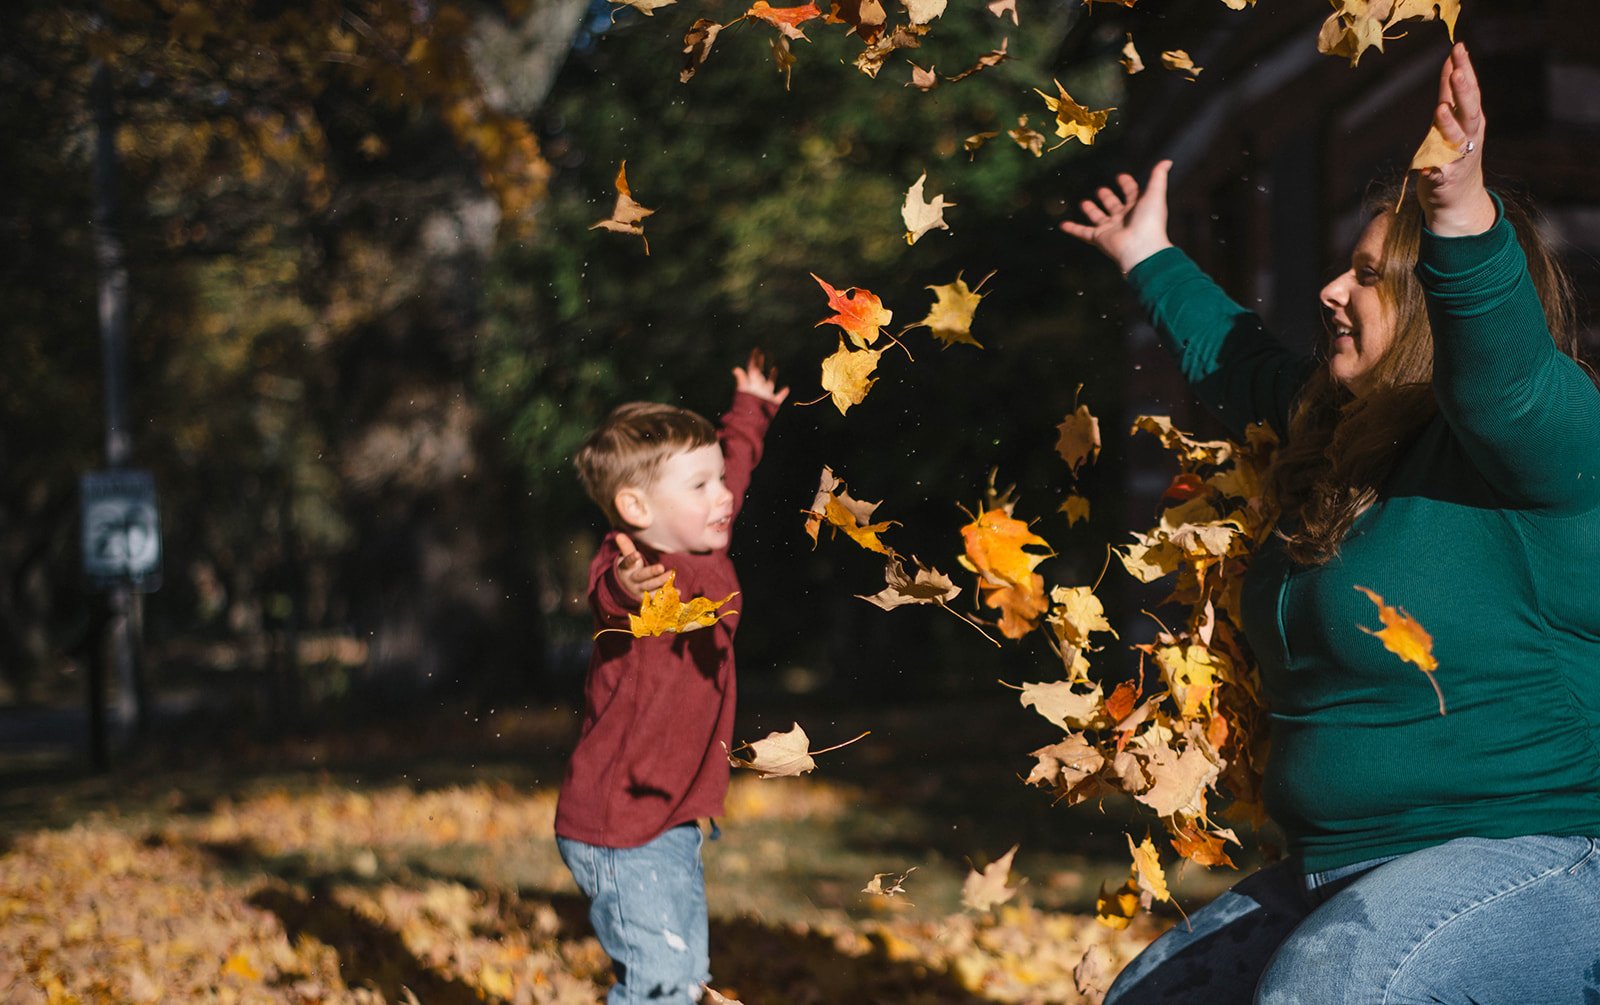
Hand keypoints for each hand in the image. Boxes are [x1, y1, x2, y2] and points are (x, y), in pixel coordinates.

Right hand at [613, 533, 668, 601]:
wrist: (624, 589)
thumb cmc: (629, 569)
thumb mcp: (625, 558)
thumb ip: (625, 547)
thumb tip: (619, 535)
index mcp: (626, 570)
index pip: (627, 563)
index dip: (631, 559)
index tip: (637, 554)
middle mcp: (632, 581)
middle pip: (641, 577)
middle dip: (651, 572)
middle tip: (661, 567)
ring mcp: (640, 591)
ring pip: (651, 587)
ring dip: (661, 582)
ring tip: (671, 575)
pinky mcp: (648, 598)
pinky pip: (658, 597)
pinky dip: (668, 594)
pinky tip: (678, 591)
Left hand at [733, 349, 788, 404]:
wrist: (752, 420)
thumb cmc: (748, 404)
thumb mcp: (744, 389)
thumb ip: (742, 379)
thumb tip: (735, 369)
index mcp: (752, 382)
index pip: (752, 368)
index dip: (754, 358)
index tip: (756, 349)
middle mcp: (758, 387)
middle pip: (759, 373)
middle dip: (760, 363)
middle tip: (762, 354)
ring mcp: (765, 395)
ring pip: (769, 383)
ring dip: (772, 376)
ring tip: (774, 368)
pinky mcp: (772, 403)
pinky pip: (778, 396)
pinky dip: (783, 392)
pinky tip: (787, 388)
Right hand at [1059, 160, 1175, 273]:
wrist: (1141, 248)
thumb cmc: (1150, 221)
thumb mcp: (1155, 193)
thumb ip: (1158, 177)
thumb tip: (1168, 161)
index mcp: (1138, 207)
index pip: (1132, 193)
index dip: (1127, 184)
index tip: (1121, 176)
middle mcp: (1124, 218)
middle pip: (1114, 205)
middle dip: (1108, 197)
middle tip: (1101, 190)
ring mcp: (1111, 228)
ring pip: (1098, 218)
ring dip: (1091, 210)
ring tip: (1084, 203)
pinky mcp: (1099, 238)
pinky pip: (1083, 232)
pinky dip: (1073, 229)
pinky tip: (1063, 225)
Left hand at [1418, 43, 1494, 236]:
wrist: (1458, 199)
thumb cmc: (1451, 152)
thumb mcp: (1451, 119)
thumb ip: (1449, 93)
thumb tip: (1451, 60)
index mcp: (1469, 120)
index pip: (1467, 90)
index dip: (1464, 69)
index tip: (1458, 48)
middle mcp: (1468, 136)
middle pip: (1468, 110)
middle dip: (1463, 91)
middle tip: (1457, 71)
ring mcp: (1458, 158)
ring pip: (1456, 139)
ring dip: (1449, 124)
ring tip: (1440, 109)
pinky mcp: (1446, 180)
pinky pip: (1440, 173)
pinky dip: (1434, 169)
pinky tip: (1427, 166)